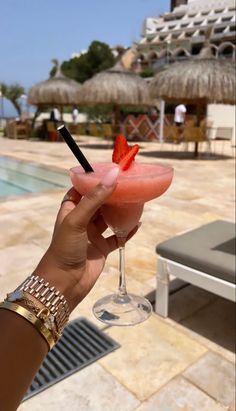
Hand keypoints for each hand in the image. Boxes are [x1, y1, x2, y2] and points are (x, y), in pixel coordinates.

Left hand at [34, 168, 138, 311]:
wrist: (65, 282)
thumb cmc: (65, 248)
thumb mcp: (78, 219)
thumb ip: (95, 198)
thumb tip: (113, 174)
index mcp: (71, 209)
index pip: (83, 189)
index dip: (94, 180)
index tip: (110, 170)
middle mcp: (82, 220)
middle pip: (99, 202)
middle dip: (112, 193)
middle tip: (128, 182)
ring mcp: (93, 234)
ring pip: (109, 218)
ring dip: (120, 210)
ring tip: (135, 199)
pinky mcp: (102, 248)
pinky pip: (117, 237)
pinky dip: (127, 231)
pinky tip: (137, 223)